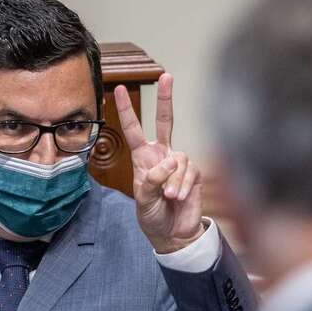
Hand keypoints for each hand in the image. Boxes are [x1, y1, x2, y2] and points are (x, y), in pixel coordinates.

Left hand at [115, 73, 204, 253]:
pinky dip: (183, 185)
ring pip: (178, 159)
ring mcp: (180, 163)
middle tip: (166, 76)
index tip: (116, 90)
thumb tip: (169, 162)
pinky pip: (189, 171)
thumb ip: (150, 181)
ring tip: (169, 197)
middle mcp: (163, 155)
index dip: (126, 110)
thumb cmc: (153, 217)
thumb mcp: (143, 200)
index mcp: (143, 158)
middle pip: (165, 121)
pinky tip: (179, 196)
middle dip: (166, 98)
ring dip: (173, 180)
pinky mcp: (195, 173)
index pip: (134, 130)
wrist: (173, 234)